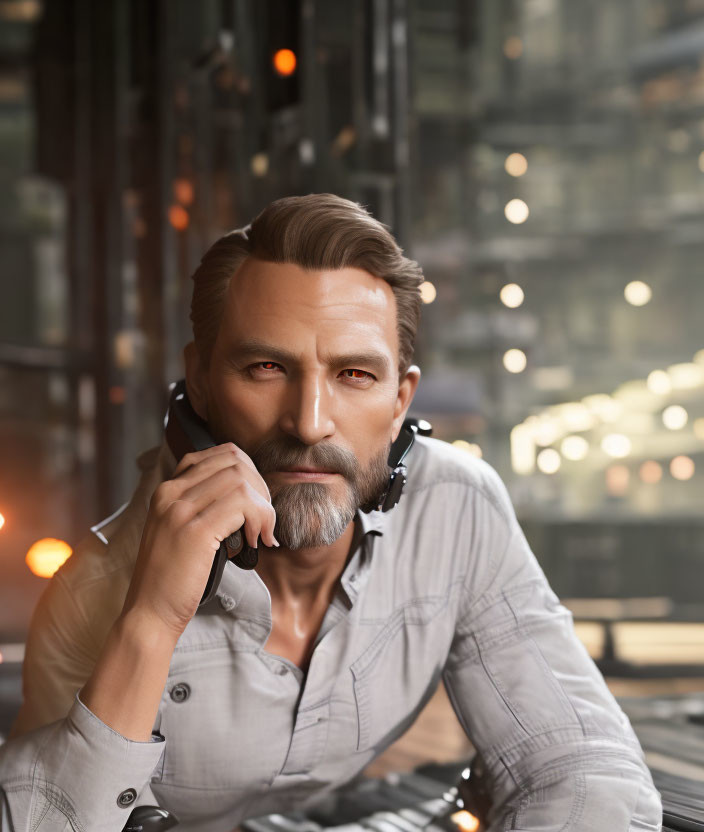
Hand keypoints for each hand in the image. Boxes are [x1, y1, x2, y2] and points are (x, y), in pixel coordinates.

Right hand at [121, 443, 277, 636]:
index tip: (254, 504)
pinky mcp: (195, 531)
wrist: (149, 613)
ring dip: (263, 506)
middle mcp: (170, 493)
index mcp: (167, 489)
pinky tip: (256, 542)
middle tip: (262, 521)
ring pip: (241, 480)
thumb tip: (248, 491)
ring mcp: (180, 510)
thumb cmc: (171, 577)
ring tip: (260, 534)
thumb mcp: (181, 530)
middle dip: (260, 488)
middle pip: (234, 461)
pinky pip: (243, 504)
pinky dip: (261, 520)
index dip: (248, 474)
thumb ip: (203, 506)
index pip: (220, 454)